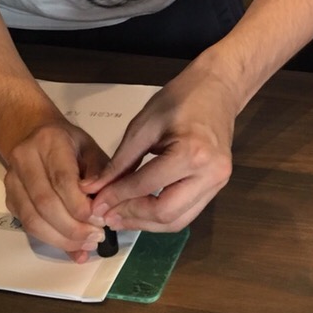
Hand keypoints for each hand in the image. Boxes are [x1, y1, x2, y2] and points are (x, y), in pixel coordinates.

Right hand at [3, 119, 111, 262]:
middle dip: (72, 227)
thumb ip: (100, 174)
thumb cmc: (70, 144)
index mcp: (49, 141)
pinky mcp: (8, 199)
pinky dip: (51, 241)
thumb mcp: (92, 149)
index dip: (79, 205)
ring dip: (61, 239)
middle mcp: (24, 159)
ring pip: (32, 219)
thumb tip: (99, 209)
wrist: (32, 133)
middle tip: (96, 237)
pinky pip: (27, 226)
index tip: (100, 221)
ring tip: (87, 245)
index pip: (61, 179)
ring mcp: (12, 180)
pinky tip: (73, 248)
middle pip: (44, 203)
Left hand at [85, 63, 236, 232]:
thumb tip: (94, 189)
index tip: (95, 204)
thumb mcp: (144, 125)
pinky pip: (187, 213)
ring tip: (120, 217)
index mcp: (192, 153)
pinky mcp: (217, 187)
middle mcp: (210, 174)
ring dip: (146, 223)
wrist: (218, 89)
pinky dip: (162, 216)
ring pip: (178, 221)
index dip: (117, 197)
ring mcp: (218, 183)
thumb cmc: (181, 98)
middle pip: (165, 213)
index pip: (147, 186)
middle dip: (132, 216)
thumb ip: (120, 161)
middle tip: (106, 215)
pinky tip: (141, 211)